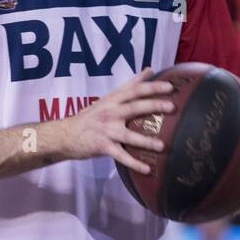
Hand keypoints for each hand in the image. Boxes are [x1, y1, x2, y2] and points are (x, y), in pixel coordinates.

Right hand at [59, 67, 174, 175]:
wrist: (66, 134)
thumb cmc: (91, 116)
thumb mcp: (109, 98)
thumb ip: (130, 85)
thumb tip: (149, 70)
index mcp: (113, 99)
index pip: (134, 89)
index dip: (152, 86)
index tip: (170, 86)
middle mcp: (110, 112)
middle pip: (134, 106)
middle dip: (153, 105)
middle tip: (172, 107)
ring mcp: (106, 130)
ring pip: (129, 135)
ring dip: (146, 141)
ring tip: (162, 146)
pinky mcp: (102, 146)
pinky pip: (121, 156)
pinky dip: (134, 163)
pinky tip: (147, 169)